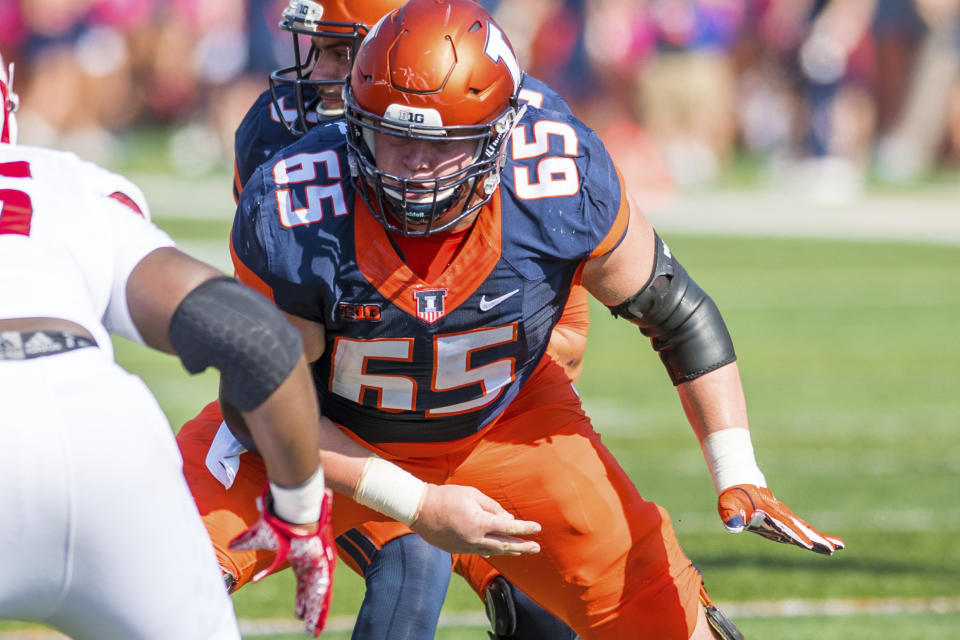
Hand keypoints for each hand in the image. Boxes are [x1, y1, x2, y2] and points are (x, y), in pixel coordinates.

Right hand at [230, 488, 336, 635]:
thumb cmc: (281, 521)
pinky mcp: (323, 564)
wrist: (295, 510)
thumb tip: (232, 545)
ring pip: (318, 596)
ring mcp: (319, 565)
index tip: (298, 614)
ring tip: (314, 631)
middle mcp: (311, 566)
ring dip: (317, 614)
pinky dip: (321, 604)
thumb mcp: (261, 535)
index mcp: (300, 562)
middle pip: (311, 595)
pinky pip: (323, 589)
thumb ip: (247, 541)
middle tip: (311, 630)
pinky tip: (319, 618)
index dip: (301, 601)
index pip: (302, 587)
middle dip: (310, 612)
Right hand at [410, 484, 541, 556]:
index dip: (525, 528)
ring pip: (492, 551)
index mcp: (480, 522)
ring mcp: (466, 546)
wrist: (419, 509)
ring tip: (521, 551)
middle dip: (523, 547)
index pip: (509, 528)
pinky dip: (490, 551)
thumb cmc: (446, 496)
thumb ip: (492, 507)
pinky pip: (478, 551)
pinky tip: (496, 552)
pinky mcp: (457, 549)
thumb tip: (508, 520)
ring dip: (508, 551)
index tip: (537, 528)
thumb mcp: (473, 494)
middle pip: (505, 545)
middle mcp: (475, 538)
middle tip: (536, 548)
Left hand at [717, 484, 844, 554]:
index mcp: (768, 514)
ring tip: (839, 547)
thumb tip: (733, 525)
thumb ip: (731, 516)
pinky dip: (813, 536)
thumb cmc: (733, 498)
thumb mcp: (728, 506)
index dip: (795, 535)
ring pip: (804, 529)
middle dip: (815, 539)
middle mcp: (780, 516)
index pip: (784, 526)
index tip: (809, 544)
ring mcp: (784, 518)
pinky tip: (827, 544)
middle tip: (833, 549)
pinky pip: (802, 529)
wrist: (741, 484)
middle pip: (800, 529)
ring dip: (820, 539)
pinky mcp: (785, 520)